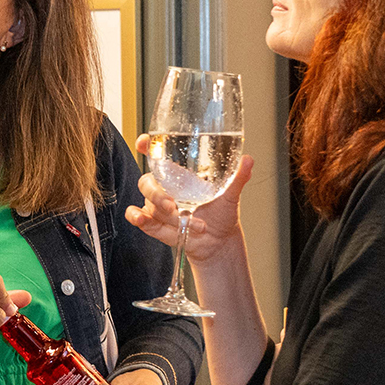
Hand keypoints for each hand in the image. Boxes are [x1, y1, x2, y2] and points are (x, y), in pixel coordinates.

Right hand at [125, 139, 253, 264]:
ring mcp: (158, 206)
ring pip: (148, 201)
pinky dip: (136, 218)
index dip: (148, 146)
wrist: (218, 242)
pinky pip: (138, 217)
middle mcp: (166, 188)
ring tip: (183, 220)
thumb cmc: (221, 215)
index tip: (143, 142)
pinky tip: (140, 218)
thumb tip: (248, 160)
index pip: (158, 155)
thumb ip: (238, 178)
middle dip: (157, 192)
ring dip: (163, 212)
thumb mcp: (231, 195)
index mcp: (180, 175)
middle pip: (147, 180)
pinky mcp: (154, 223)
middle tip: (173, 204)